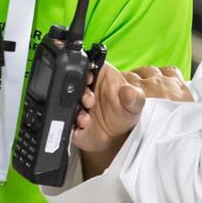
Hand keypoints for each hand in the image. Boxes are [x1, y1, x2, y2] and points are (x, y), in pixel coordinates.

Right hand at [73, 63, 193, 155]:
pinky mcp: (71, 121)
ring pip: (67, 103)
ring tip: (86, 119)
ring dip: (75, 111)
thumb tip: (129, 91)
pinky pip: (66, 122)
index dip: (86, 71)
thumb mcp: (135, 103)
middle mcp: (84, 88)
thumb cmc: (125, 112)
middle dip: (80, 92)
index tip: (89, 78)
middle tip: (89, 101)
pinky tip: (80, 129)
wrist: (116, 136)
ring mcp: (75, 104)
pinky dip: (71, 126)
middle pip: (73, 84)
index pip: (87, 66)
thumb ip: (134, 97)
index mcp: (98, 75)